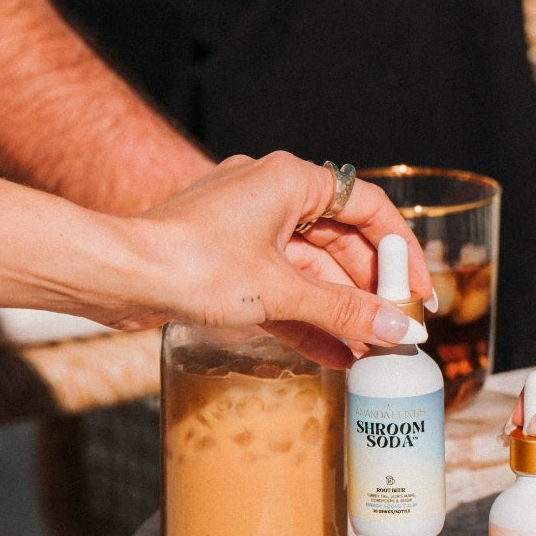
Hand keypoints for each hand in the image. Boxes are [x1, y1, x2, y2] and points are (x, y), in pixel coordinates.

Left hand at [119, 152, 431, 368]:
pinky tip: (334, 354)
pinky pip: (281, 287)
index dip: (403, 251)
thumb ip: (345, 313)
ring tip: (369, 352)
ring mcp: (249, 229)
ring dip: (339, 312)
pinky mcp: (228, 260)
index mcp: (292, 181)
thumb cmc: (192, 263)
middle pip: (342, 244)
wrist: (116, 274)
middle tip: (395, 330)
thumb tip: (399, 331)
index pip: (370, 209)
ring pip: (311, 271)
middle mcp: (274, 196)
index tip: (419, 292)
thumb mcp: (280, 292)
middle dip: (370, 292)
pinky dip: (306, 318)